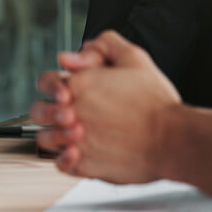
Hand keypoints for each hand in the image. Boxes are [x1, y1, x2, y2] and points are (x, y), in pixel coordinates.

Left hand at [33, 31, 181, 183]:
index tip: (68, 90)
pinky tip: (80, 152)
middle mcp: (73, 111)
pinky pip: (61, 164)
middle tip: (68, 112)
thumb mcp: (135, 58)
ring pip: (45, 138)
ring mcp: (77, 140)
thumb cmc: (156, 103)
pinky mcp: (86, 165)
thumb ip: (105, 45)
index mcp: (80, 84)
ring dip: (55, 134)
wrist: (172, 139)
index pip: (46, 80)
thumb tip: (77, 52)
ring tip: (74, 133)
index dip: (54, 83)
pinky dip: (65, 159)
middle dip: (49, 109)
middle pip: (38, 110)